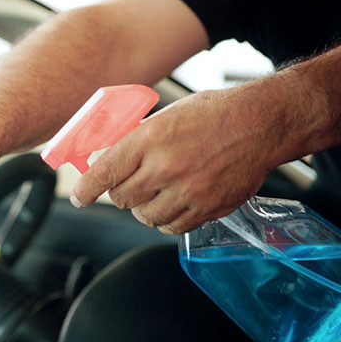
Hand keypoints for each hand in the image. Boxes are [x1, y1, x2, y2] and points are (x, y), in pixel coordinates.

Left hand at [70, 85, 285, 233]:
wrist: (261, 123)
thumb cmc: (214, 114)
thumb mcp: (166, 116)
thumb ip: (137, 141)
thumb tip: (110, 159)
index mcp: (150, 139)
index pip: (105, 172)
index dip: (86, 189)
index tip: (79, 198)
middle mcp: (165, 167)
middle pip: (121, 198)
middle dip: (120, 193)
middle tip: (130, 184)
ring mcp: (187, 192)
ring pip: (145, 216)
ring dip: (144, 208)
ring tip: (156, 192)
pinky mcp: (206, 209)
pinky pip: (172, 227)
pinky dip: (166, 220)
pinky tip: (173, 204)